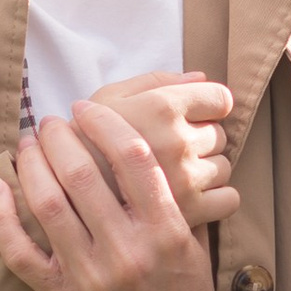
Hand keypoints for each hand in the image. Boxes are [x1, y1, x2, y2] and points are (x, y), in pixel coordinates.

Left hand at [0, 104, 223, 290]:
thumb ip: (174, 200)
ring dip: (31, 164)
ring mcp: (90, 276)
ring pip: (47, 203)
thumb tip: (145, 146)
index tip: (88, 109)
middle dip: (60, 136)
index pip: (133, 156)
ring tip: (29, 145)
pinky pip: (19, 252)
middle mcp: (127, 250)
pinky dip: (1, 216)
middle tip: (51, 122)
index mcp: (166, 231)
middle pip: (82, 173)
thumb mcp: (194, 246)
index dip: (105, 123)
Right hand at [82, 68, 236, 233]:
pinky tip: (190, 199)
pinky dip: (216, 199)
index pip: (218, 97)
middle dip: (200, 139)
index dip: (207, 105)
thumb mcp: (108, 98)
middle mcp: (177, 142)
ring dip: (206, 169)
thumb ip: (154, 81)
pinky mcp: (189, 214)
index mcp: (159, 107)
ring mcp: (185, 180)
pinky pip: (228, 199)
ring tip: (175, 176)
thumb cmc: (83, 140)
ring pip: (223, 166)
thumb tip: (200, 77)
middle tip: (170, 149)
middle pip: (219, 133)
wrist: (62, 202)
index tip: (192, 116)